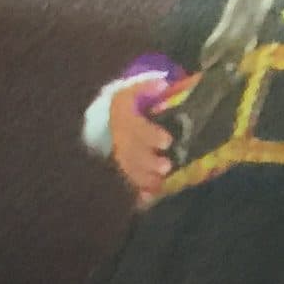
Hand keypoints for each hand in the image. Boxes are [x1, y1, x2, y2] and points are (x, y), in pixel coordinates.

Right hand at [111, 86, 178, 203]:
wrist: (115, 114)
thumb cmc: (137, 99)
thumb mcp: (140, 88)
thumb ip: (149, 86)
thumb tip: (162, 84)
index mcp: (124, 117)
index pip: (136, 128)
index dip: (150, 136)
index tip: (167, 142)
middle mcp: (120, 138)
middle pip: (131, 153)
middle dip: (148, 161)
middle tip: (166, 167)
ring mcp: (121, 154)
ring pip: (129, 168)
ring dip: (144, 178)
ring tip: (160, 184)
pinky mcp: (125, 165)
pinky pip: (131, 178)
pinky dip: (139, 189)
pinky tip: (148, 198)